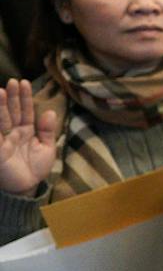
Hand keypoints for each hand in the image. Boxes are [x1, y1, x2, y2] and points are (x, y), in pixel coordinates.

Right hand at [0, 79, 56, 196]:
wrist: (26, 188)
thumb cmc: (35, 169)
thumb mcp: (47, 148)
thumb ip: (48, 131)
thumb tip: (50, 112)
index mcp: (25, 131)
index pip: (24, 111)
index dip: (24, 97)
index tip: (23, 82)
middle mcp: (12, 133)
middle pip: (12, 112)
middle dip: (12, 97)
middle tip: (12, 82)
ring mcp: (3, 140)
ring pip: (2, 120)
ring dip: (1, 106)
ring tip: (1, 90)